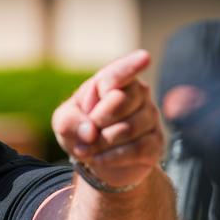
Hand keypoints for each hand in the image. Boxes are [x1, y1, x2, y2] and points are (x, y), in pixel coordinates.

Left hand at [52, 50, 163, 188]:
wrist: (96, 160)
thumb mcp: (64, 122)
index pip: (121, 71)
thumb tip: (91, 132)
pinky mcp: (155, 142)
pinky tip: (98, 159)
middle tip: (86, 133)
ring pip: (127, 129)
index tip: (144, 58)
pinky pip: (137, 149)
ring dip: (100, 143)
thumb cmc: (81, 131)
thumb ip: (69, 121)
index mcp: (114, 81)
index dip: (130, 67)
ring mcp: (150, 117)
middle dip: (97, 120)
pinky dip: (112, 156)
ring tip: (86, 149)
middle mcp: (138, 94)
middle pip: (120, 101)